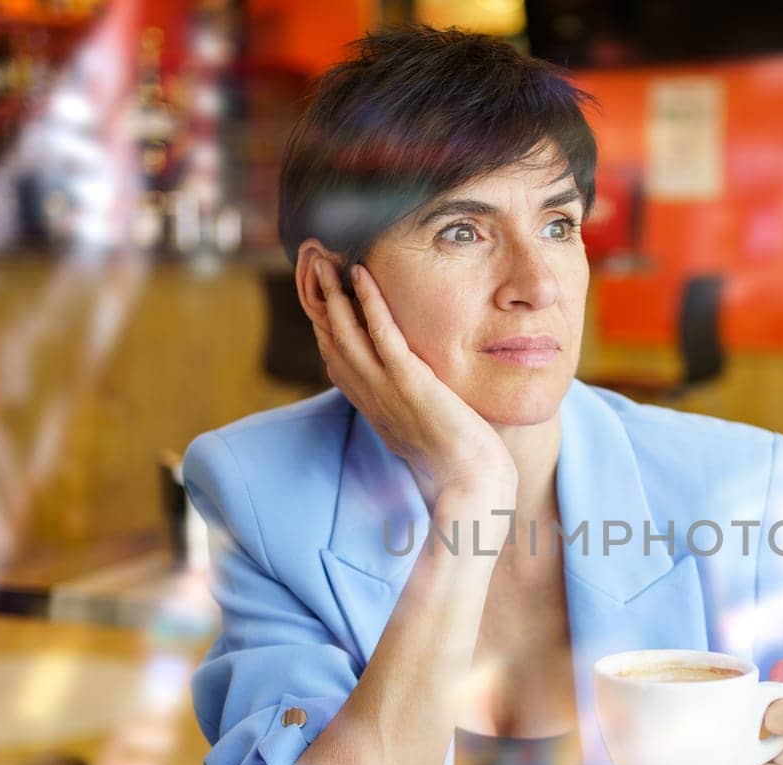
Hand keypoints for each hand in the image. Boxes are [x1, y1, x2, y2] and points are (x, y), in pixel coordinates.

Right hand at [312, 259, 515, 501]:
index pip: (338, 362)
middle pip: (332, 342)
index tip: (318, 301)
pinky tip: (360, 274)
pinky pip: (382, 333)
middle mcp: (371, 398)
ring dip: (332, 293)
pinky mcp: (409, 382)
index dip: (325, 329)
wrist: (472, 485)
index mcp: (374, 410)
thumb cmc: (459, 469)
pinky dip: (368, 301)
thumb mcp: (423, 441)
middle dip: (318, 303)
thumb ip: (412, 422)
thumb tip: (411, 420)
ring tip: (324, 260)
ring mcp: (386, 389)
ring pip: (346, 333)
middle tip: (311, 268)